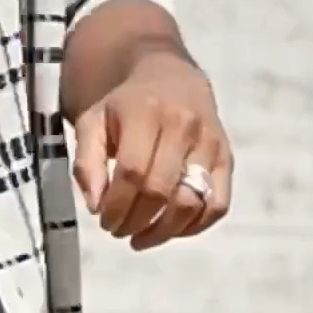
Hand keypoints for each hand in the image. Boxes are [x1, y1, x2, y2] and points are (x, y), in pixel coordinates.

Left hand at [71, 53, 233, 250]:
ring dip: (164, 230)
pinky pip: (217, 204)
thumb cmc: (125, 106)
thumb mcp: (93, 122)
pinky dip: (194, 225)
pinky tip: (171, 228)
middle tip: (119, 230)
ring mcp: (210, 142)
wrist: (169, 76)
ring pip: (193, 202)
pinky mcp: (226, 158)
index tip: (105, 220)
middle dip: (136, 221)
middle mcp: (184, 125)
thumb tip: (96, 205)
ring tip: (142, 236)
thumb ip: (86, 162)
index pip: (133, 172)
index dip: (117, 206)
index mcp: (146, 112)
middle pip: (161, 190)